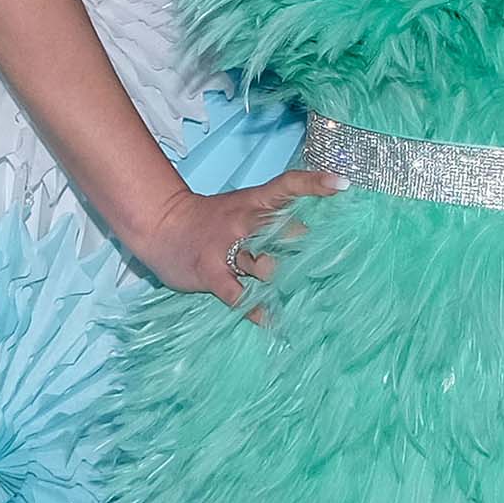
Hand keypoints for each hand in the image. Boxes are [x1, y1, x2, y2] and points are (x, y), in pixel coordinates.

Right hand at [128, 169, 340, 308]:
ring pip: (266, 266)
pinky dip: (256, 309)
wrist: (161, 226)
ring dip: (281, 280)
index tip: (342, 184)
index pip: (287, 185)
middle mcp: (244, 222)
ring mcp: (227, 248)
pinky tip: (271, 319)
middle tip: (325, 263)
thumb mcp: (240, 208)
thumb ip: (272, 219)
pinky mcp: (212, 273)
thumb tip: (309, 234)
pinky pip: (239, 295)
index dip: (315, 183)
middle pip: (284, 231)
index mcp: (253, 202)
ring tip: (293, 295)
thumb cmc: (210, 221)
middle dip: (305, 247)